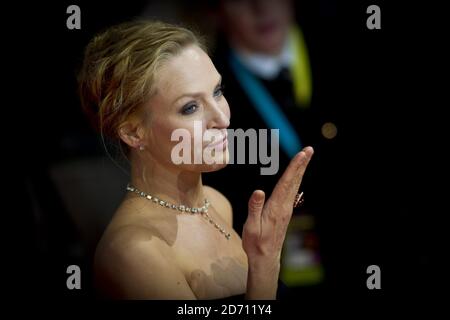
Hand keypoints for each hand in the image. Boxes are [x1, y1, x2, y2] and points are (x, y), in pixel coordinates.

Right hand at [242, 147, 313, 270]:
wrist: (266, 257)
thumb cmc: (255, 242)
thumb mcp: (251, 226)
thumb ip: (254, 208)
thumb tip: (258, 191)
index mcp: (276, 207)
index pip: (286, 183)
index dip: (294, 167)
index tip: (301, 154)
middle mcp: (284, 206)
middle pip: (294, 181)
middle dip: (301, 164)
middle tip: (309, 149)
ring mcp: (286, 209)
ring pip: (294, 185)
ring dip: (300, 170)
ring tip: (305, 157)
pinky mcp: (285, 212)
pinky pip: (292, 191)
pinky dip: (295, 179)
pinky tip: (296, 176)